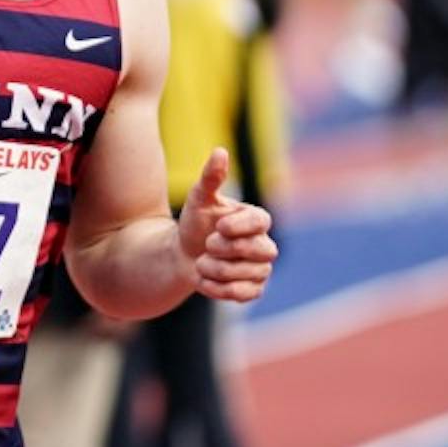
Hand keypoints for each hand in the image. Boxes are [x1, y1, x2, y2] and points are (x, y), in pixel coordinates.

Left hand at [177, 148, 276, 303]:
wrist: (183, 255)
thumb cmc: (195, 223)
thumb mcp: (199, 199)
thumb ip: (211, 177)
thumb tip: (220, 151)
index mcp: (256, 219)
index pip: (262, 222)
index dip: (241, 226)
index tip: (219, 227)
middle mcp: (264, 244)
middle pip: (261, 251)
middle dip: (228, 250)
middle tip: (207, 246)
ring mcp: (261, 268)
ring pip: (251, 275)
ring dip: (218, 270)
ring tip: (201, 263)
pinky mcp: (253, 289)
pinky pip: (245, 294)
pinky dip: (219, 289)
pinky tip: (203, 280)